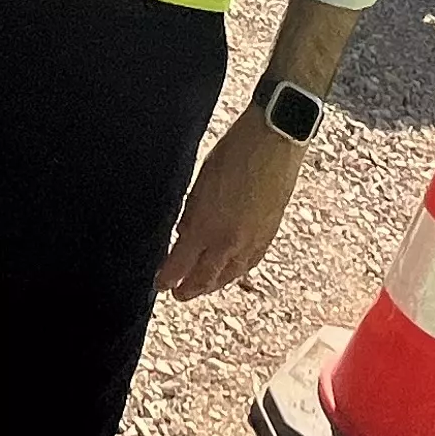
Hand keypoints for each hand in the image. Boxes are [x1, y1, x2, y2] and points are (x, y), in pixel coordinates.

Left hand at [159, 108, 306, 299]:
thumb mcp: (201, 183)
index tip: (160, 284)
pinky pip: (249, 264)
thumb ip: (191, 215)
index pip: (181, 264)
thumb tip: (185, 235)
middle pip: (205, 278)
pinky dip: (236, 272)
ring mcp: (251, 241)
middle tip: (177, 294)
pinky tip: (231, 272)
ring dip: (213, 285)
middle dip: (188, 289)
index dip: (168, 277)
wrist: (275, 141)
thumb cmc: (234, 152)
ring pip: (229, 275)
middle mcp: (229, 241)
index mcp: (206, 226)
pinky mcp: (269, 235)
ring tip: (202, 288)